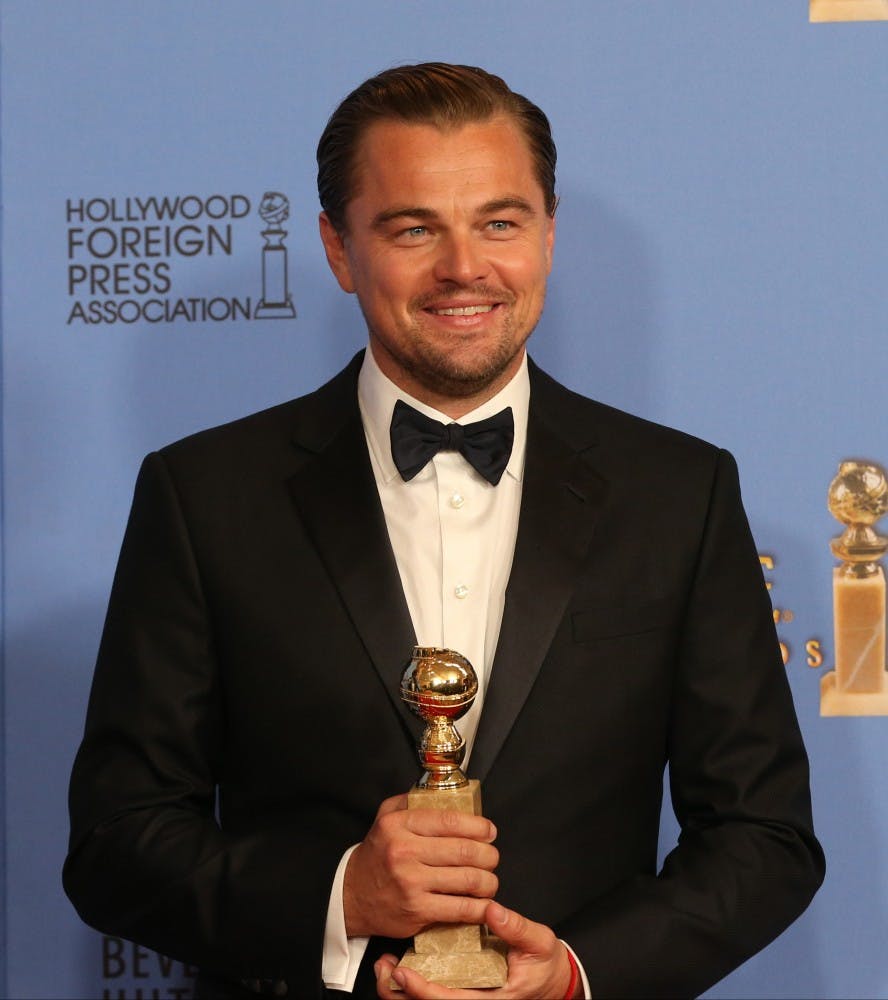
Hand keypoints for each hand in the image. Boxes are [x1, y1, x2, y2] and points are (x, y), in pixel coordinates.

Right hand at [344, 793, 499, 938]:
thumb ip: (411, 800)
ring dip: (488, 881)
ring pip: (467, 879)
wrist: (350, 895)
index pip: (449, 820)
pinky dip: (479, 907)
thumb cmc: (376, 855)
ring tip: (490, 880)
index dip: (478, 826)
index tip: (489, 831)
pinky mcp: (417, 910)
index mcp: (399, 825)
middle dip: (489, 855)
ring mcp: (411, 883)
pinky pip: (459, 908)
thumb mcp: (385, 817)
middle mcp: (405, 851)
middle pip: (464, 851)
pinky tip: (484, 904)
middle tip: (492, 857)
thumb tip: (443, 791)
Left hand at [374, 901, 580, 998]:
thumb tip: (491, 908)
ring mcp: (466, 998)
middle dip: (400, 993)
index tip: (403, 973)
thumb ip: (516, 928)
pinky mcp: (462, 990)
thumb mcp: (539, 943)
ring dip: (400, 988)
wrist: (553, 980)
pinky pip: (432, 993)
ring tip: (386, 965)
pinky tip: (401, 965)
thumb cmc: (545, 964)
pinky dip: (412, 982)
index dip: (422, 990)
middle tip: (384, 968)